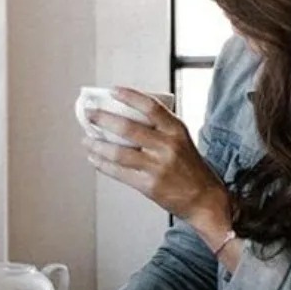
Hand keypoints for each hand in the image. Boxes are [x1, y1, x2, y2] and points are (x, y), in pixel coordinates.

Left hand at [83, 88, 229, 230]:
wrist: (204, 199)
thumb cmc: (191, 168)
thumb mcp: (182, 140)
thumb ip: (160, 129)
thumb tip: (127, 115)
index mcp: (176, 130)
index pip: (150, 106)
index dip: (129, 96)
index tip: (112, 90)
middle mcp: (167, 146)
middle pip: (128, 128)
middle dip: (103, 119)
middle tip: (89, 114)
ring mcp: (157, 166)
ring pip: (118, 152)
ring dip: (97, 145)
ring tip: (86, 140)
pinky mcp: (148, 185)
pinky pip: (119, 172)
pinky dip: (103, 165)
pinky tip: (94, 159)